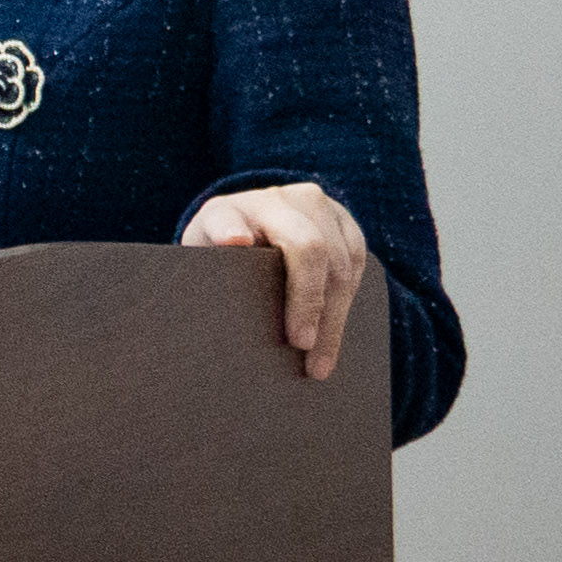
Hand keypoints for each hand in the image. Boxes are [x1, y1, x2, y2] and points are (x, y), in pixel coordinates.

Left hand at [185, 182, 363, 380]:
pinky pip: (356, 263)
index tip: (235, 242)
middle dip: (307, 300)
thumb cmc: (223, 258)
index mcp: (226, 211)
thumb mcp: (204, 266)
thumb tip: (216, 331)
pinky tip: (334, 338)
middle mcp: (274, 200)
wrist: (252, 227)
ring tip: (320, 362)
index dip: (230, 229)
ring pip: (338, 262)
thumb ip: (209, 281)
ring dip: (333, 317)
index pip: (225, 219)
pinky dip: (346, 306)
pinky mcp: (343, 220)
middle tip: (301, 345)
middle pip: (306, 246)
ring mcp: (313, 204)